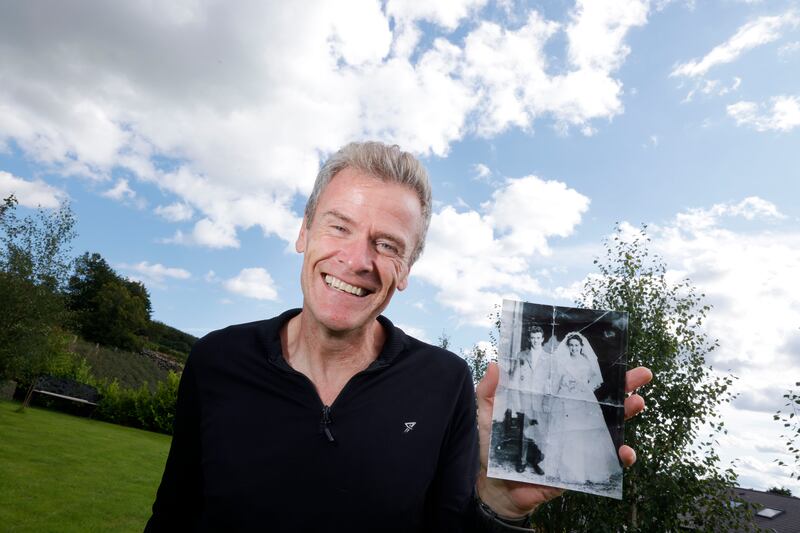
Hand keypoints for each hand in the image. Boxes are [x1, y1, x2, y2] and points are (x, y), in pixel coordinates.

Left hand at [475, 363, 651, 517]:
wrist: (490, 486)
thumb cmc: (489, 446)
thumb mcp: (485, 413)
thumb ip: (489, 390)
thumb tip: (497, 364)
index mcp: (548, 403)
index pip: (574, 382)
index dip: (593, 369)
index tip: (613, 353)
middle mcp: (566, 420)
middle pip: (599, 401)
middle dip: (623, 387)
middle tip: (641, 375)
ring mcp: (574, 444)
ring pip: (607, 428)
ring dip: (625, 416)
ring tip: (637, 403)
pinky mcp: (577, 468)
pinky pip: (604, 464)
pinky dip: (618, 459)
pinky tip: (625, 452)